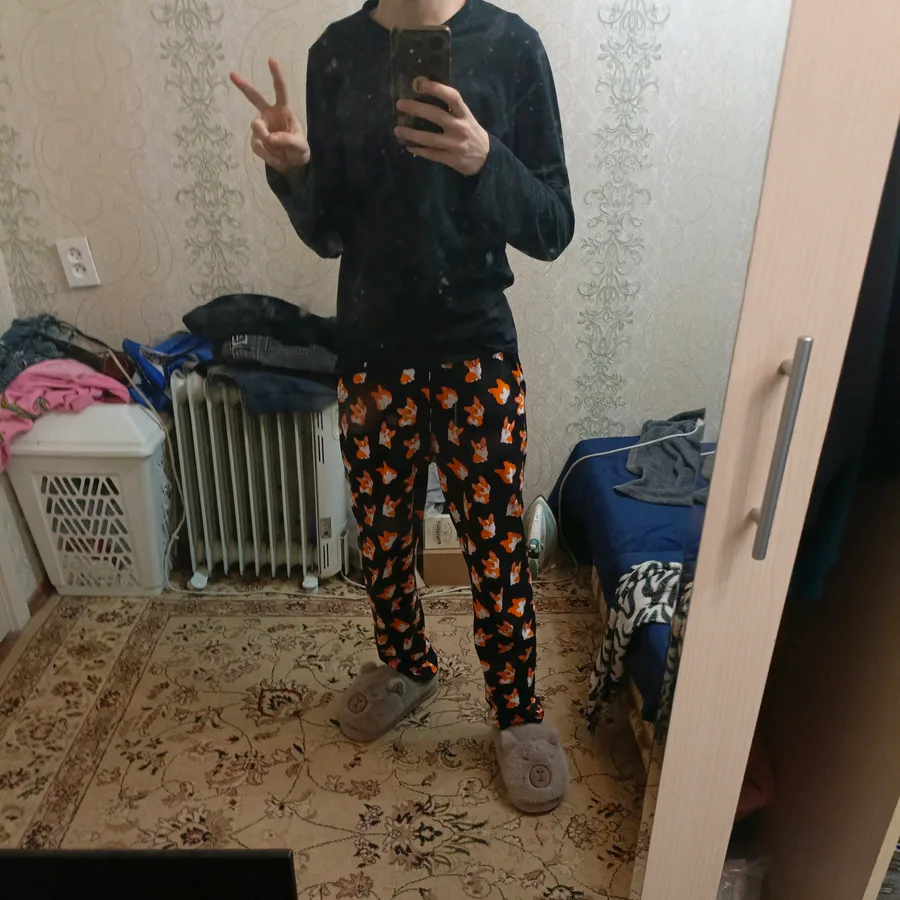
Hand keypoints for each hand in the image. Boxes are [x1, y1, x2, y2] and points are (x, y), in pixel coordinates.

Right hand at [230, 59, 309, 173]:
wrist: (292, 165)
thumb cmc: (299, 151)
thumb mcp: (300, 147)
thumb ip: (287, 140)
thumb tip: (270, 138)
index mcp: (283, 110)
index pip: (280, 90)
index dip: (276, 75)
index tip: (271, 60)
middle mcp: (269, 115)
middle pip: (254, 98)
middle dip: (243, 86)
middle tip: (232, 74)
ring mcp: (261, 127)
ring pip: (257, 129)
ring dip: (268, 142)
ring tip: (280, 153)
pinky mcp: (255, 140)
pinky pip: (257, 145)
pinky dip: (267, 155)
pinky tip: (274, 157)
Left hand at [395, 79, 489, 175]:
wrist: (487, 158)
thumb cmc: (472, 133)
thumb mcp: (467, 118)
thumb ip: (451, 109)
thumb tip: (425, 97)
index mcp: (465, 114)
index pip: (453, 97)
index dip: (437, 88)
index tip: (420, 83)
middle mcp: (460, 128)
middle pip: (436, 115)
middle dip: (416, 108)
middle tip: (400, 104)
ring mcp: (456, 145)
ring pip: (430, 138)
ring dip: (412, 134)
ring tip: (398, 130)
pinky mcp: (452, 159)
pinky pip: (432, 154)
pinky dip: (419, 150)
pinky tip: (409, 147)